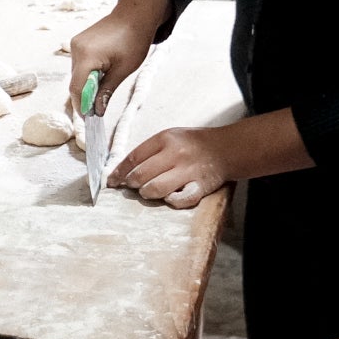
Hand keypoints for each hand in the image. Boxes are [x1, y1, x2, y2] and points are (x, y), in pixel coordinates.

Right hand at [66, 0, 166, 116]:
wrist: (135, 15)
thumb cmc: (134, 40)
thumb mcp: (123, 70)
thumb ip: (106, 91)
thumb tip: (97, 110)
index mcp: (87, 55)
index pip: (77, 88)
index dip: (82, 105)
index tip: (89, 118)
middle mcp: (76, 49)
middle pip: (75, 82)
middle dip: (85, 97)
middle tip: (97, 109)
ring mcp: (76, 44)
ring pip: (77, 74)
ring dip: (87, 85)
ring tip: (102, 90)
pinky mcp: (79, 42)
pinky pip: (79, 64)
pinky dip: (87, 74)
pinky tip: (100, 76)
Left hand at [110, 125, 232, 207]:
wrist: (226, 148)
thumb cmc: (194, 144)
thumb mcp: (171, 137)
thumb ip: (150, 150)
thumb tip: (124, 170)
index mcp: (165, 139)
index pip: (134, 157)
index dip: (119, 172)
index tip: (112, 181)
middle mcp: (175, 154)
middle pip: (141, 174)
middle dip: (131, 184)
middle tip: (132, 187)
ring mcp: (188, 170)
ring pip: (156, 188)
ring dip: (147, 193)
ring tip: (148, 191)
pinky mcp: (200, 186)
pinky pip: (181, 200)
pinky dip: (171, 201)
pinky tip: (169, 198)